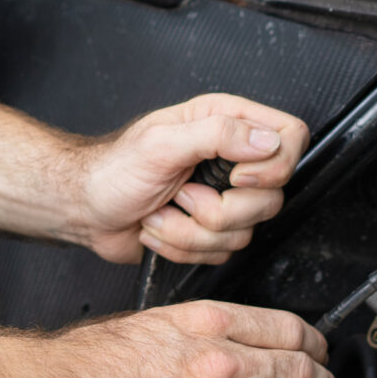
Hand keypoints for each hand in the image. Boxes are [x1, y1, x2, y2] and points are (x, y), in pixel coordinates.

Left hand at [72, 94, 309, 264]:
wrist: (86, 209)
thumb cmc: (113, 169)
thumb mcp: (161, 142)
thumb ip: (217, 135)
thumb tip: (265, 140)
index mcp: (225, 123)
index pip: (290, 137)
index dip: (275, 164)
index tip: (237, 177)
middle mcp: (231, 159)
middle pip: (273, 196)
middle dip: (220, 210)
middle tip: (182, 194)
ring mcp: (224, 198)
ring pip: (245, 233)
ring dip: (191, 230)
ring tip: (162, 209)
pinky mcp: (212, 231)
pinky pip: (222, 253)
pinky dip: (182, 246)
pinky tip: (160, 226)